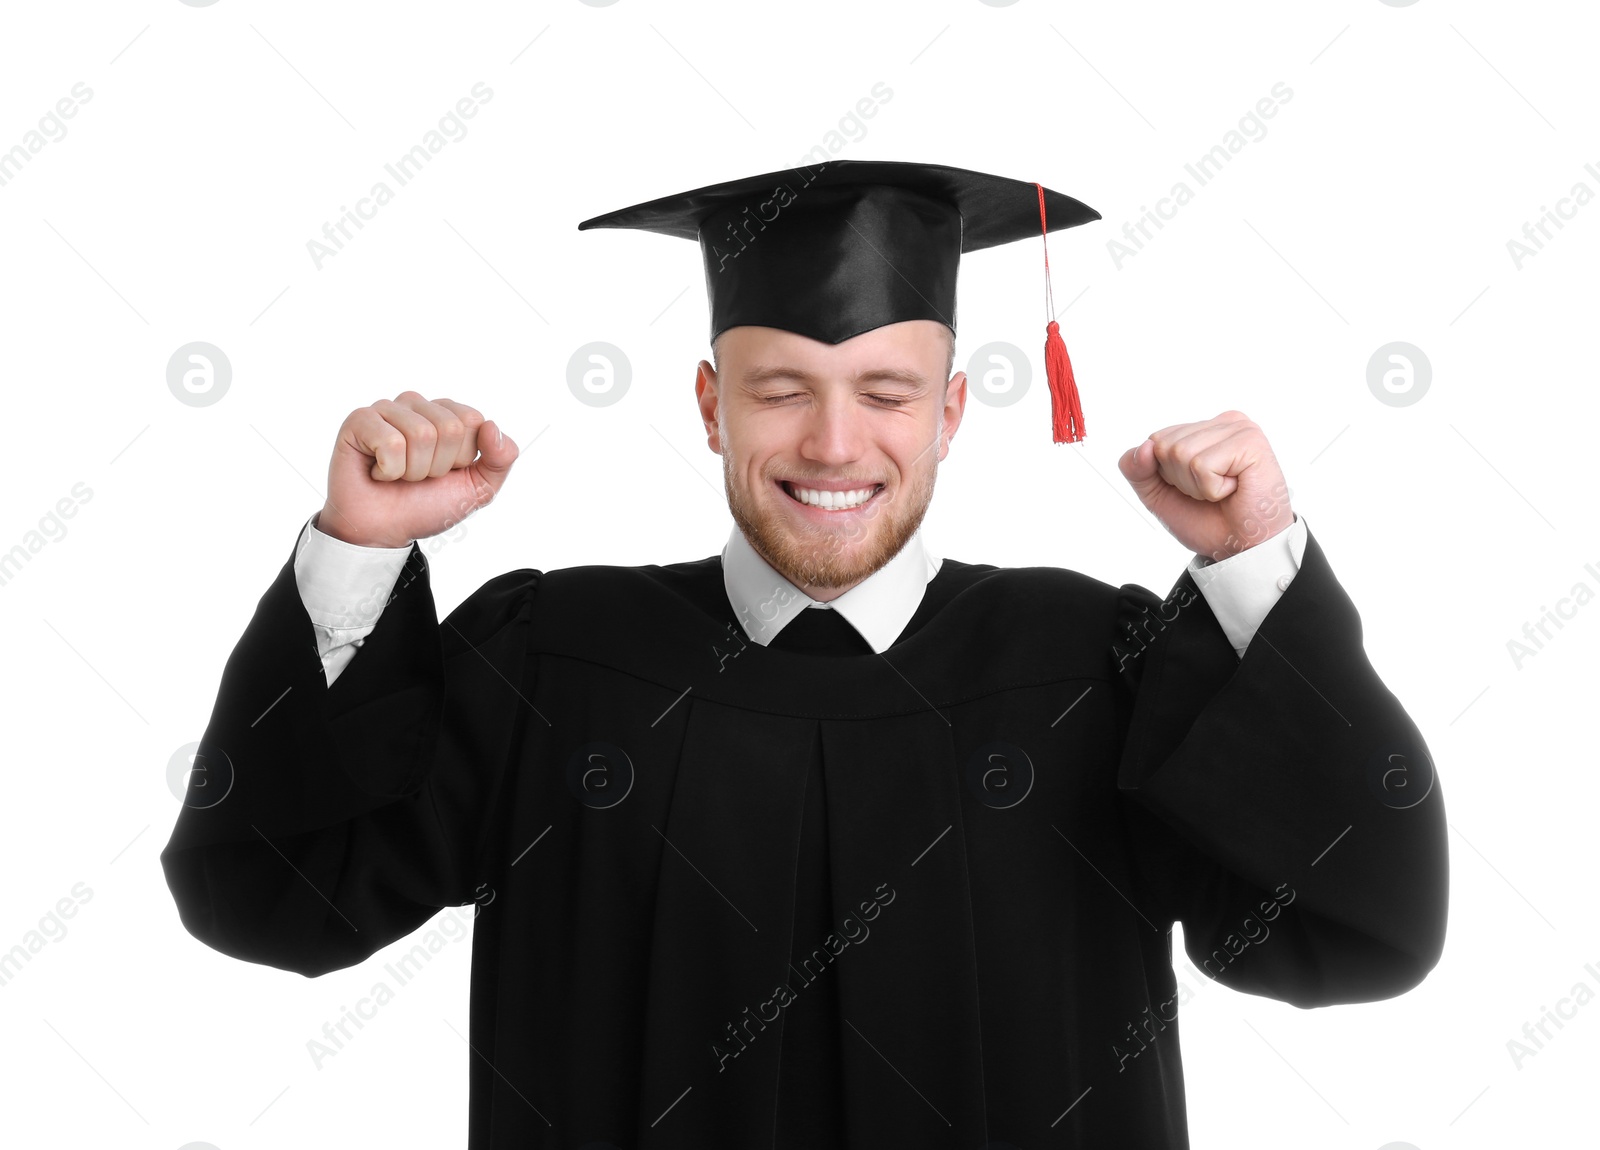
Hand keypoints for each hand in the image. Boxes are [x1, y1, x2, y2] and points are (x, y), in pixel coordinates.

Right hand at [317, 392, 517, 548]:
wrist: (384, 531)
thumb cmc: (426, 505)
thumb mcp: (478, 488)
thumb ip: (501, 459)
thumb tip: (492, 426)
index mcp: (446, 414)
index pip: (474, 420)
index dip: (462, 458)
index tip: (444, 472)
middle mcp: (417, 405)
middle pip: (449, 427)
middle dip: (437, 466)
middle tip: (417, 477)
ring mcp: (386, 409)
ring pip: (421, 434)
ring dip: (412, 470)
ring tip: (397, 475)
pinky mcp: (359, 421)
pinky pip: (390, 441)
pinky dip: (388, 470)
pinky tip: (377, 472)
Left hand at [1116, 410, 1291, 561]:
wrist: (1240, 548)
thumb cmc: (1207, 520)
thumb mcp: (1158, 494)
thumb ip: (1137, 469)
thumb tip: (1144, 447)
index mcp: (1204, 428)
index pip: (1155, 440)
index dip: (1165, 474)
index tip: (1195, 487)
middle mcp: (1223, 423)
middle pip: (1164, 445)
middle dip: (1180, 479)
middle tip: (1211, 493)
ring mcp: (1239, 429)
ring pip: (1181, 453)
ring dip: (1197, 486)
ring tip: (1223, 492)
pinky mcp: (1250, 442)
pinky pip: (1202, 465)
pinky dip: (1212, 489)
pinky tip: (1234, 490)